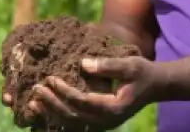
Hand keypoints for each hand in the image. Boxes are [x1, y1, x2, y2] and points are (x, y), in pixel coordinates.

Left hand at [25, 56, 162, 129]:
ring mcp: (102, 125)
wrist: (155, 86)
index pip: (82, 102)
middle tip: (37, 89)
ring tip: (34, 102)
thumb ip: (107, 65)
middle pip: (73, 116)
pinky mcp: (99, 123)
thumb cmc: (142, 72)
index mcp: (113, 108)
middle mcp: (106, 121)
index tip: (50, 79)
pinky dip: (58, 118)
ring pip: (71, 124)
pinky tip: (45, 110)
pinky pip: (75, 124)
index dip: (64, 91)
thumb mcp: (130, 65)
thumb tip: (82, 63)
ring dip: (51, 114)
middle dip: (52, 103)